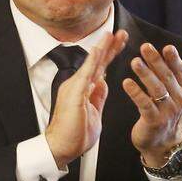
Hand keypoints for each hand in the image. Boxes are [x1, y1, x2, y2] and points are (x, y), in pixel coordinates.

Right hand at [45, 30, 127, 168]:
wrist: (61, 147)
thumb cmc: (75, 135)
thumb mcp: (94, 113)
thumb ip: (98, 97)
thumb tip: (103, 83)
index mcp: (83, 90)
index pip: (99, 68)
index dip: (110, 55)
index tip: (119, 43)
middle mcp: (77, 85)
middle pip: (97, 62)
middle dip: (109, 47)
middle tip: (121, 33)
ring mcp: (74, 88)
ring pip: (91, 64)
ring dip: (102, 49)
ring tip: (111, 34)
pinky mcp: (74, 94)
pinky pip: (85, 74)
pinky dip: (92, 61)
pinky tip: (98, 50)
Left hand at [123, 43, 181, 165]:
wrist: (163, 141)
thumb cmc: (168, 110)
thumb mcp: (180, 90)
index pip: (180, 71)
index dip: (174, 59)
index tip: (167, 47)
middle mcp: (179, 100)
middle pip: (167, 77)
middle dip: (156, 61)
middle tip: (145, 47)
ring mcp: (167, 111)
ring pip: (157, 90)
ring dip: (145, 74)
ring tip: (134, 61)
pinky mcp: (154, 121)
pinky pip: (145, 105)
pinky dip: (136, 93)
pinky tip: (126, 82)